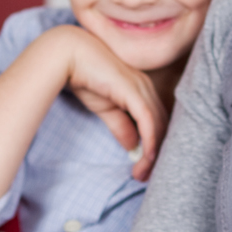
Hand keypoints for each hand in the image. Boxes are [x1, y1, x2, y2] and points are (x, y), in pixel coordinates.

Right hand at [51, 27, 166, 180]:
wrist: (69, 55)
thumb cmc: (84, 76)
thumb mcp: (105, 108)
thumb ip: (121, 126)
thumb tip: (133, 146)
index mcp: (142, 90)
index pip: (157, 121)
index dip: (154, 145)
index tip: (144, 167)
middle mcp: (147, 88)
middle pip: (162, 126)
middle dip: (156, 154)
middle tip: (144, 177)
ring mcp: (143, 88)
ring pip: (158, 126)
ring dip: (153, 154)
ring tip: (142, 174)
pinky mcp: (134, 92)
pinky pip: (149, 122)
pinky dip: (150, 142)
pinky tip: (146, 158)